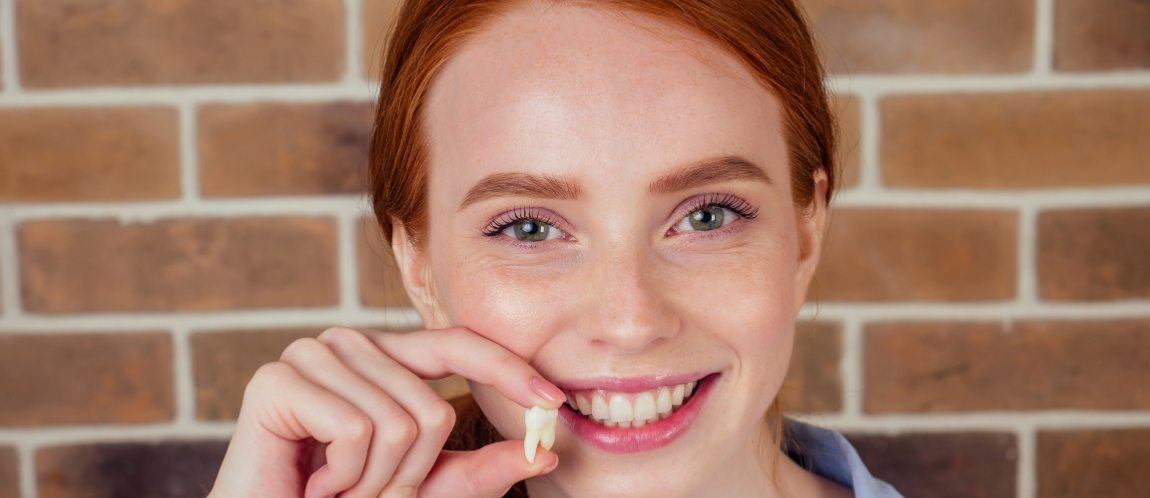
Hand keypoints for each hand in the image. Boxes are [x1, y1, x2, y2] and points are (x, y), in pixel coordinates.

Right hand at [207, 326, 565, 497]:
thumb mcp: (425, 490)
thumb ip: (480, 471)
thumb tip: (547, 451)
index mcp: (386, 358)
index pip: (460, 346)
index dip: (509, 370)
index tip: (555, 402)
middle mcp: (349, 344)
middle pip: (431, 407)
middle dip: (408, 474)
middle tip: (363, 492)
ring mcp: (311, 355)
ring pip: (397, 423)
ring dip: (373, 481)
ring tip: (336, 488)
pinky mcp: (276, 379)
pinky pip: (355, 431)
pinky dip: (343, 476)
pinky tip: (313, 483)